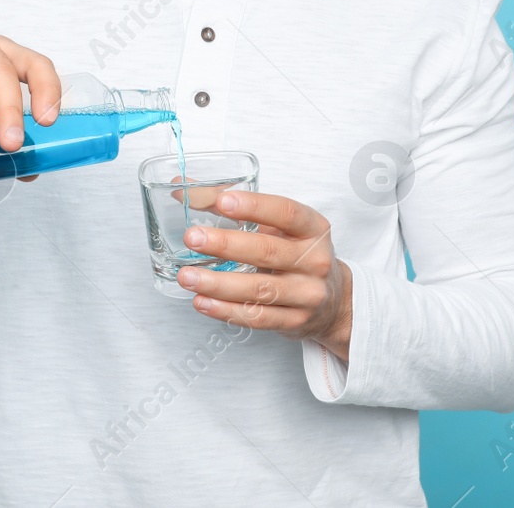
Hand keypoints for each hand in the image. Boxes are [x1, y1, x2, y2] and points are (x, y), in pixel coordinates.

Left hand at [174, 190, 353, 361]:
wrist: (331, 301)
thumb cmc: (295, 254)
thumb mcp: (276, 227)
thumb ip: (232, 207)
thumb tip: (182, 190)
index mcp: (313, 228)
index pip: (286, 213)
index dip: (254, 206)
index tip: (223, 201)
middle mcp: (315, 260)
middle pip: (268, 251)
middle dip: (226, 245)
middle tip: (192, 238)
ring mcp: (308, 294)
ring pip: (260, 290)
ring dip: (219, 283)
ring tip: (187, 276)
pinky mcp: (295, 322)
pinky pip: (258, 318)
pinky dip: (226, 311)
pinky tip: (202, 302)